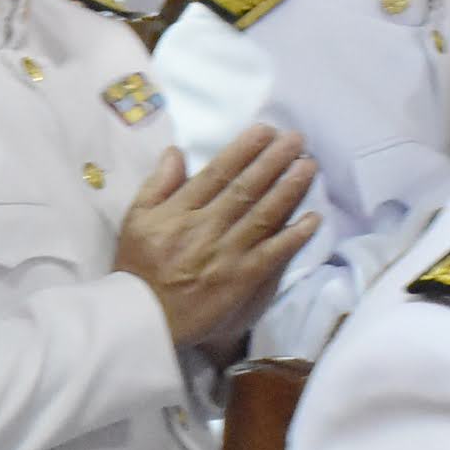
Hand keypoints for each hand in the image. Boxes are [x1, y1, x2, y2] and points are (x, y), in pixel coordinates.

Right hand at [113, 125, 320, 355]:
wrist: (144, 318)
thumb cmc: (138, 267)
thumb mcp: (136, 219)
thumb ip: (158, 184)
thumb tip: (177, 151)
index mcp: (180, 211)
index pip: (217, 173)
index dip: (244, 149)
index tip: (265, 131)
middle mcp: (206, 227)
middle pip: (246, 188)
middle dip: (274, 161)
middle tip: (296, 139)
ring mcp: (227, 254)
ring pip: (264, 215)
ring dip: (290, 189)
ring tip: (308, 166)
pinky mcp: (242, 279)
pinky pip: (273, 253)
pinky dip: (294, 236)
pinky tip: (313, 218)